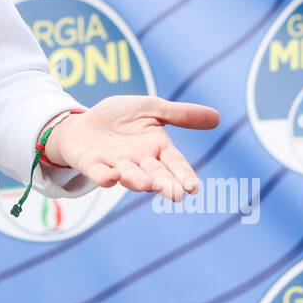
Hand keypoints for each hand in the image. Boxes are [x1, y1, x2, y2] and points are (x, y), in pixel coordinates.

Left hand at [42, 95, 219, 201]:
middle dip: (164, 184)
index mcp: (156, 148)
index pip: (175, 164)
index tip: (193, 188)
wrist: (83, 121)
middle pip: (155, 175)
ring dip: (137, 180)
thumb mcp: (152, 108)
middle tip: (175, 194)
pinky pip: (99, 173)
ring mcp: (115, 164)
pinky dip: (104, 176)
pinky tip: (110, 178)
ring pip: (129, 175)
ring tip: (147, 184)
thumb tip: (218, 117)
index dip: (184, 175)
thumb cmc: (120, 118)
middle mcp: (138, 161)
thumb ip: (181, 115)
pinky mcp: (92, 164)